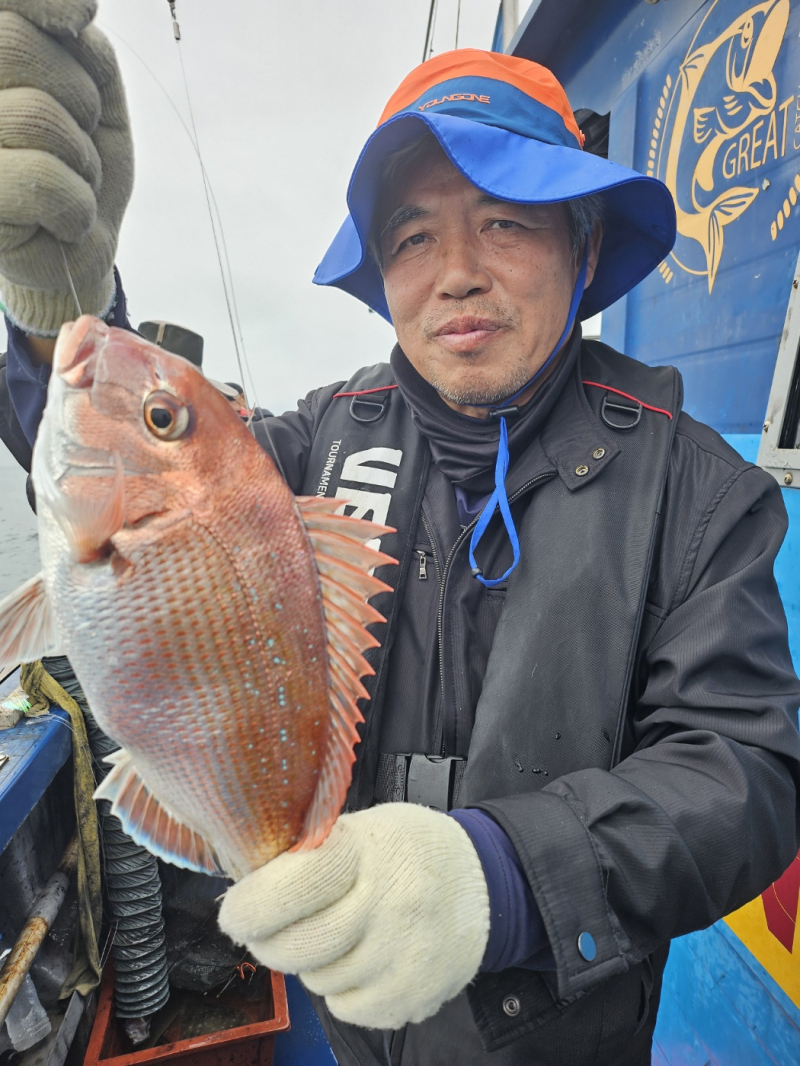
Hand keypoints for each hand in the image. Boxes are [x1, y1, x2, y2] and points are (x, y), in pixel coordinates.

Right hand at [0, 0, 132, 334]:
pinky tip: (64, 217)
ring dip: (80, 156)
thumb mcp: (92, 85)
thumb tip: (77, 11)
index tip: (79, 19)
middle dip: (76, 94)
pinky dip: (76, 202)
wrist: (79, 241)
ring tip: (70, 178)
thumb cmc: (81, 159)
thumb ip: (76, 39)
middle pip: (14, 45)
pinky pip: (44, 178)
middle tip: (78, 134)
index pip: (5, 0)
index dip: (43, 2)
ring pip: (36, 115)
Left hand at [218, 804, 489, 1029]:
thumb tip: (246, 883)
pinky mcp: (415, 994)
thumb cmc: (411, 849)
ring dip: (313, 962)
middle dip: (268, 940)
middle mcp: (388, 903)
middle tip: (268, 928)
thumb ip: (310, 853)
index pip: (292, 886)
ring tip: (340, 933)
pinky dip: (343, 990)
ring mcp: (404, 954)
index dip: (250, 905)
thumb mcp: (364, 827)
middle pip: (295, 946)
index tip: (235, 911)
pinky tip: (362, 959)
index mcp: (368, 851)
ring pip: (317, 980)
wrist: (486, 881)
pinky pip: (346, 1008)